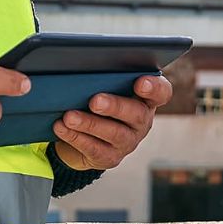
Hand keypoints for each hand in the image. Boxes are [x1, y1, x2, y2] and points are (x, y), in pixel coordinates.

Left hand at [52, 74, 173, 171]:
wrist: (82, 135)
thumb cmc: (94, 100)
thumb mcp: (100, 86)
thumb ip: (100, 77)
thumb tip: (78, 66)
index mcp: (143, 98)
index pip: (161, 92)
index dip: (154, 88)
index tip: (140, 82)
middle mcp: (140, 121)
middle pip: (136, 114)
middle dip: (115, 106)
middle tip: (95, 101)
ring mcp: (127, 141)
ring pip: (114, 133)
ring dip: (90, 124)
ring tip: (69, 116)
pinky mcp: (109, 157)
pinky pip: (94, 149)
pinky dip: (75, 137)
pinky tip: (61, 127)